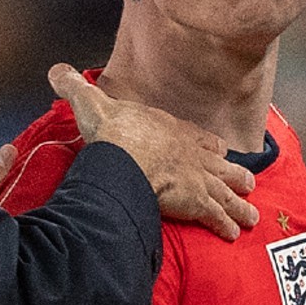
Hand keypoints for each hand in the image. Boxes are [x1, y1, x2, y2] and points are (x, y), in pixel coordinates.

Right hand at [49, 64, 258, 241]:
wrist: (124, 154)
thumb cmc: (113, 131)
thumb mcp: (92, 102)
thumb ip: (76, 87)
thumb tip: (56, 70)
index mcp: (173, 131)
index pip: (200, 138)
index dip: (211, 147)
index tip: (221, 151)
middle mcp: (192, 154)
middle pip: (222, 166)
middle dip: (236, 176)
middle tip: (249, 184)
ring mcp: (197, 178)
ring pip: (227, 192)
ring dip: (239, 205)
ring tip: (250, 217)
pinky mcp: (195, 202)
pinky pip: (217, 216)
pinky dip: (226, 225)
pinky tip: (232, 234)